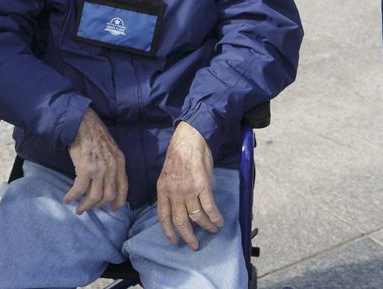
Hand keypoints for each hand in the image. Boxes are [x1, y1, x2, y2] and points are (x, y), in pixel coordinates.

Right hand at [64, 108, 127, 214]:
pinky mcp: (85, 168)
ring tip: (78, 209)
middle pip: (108, 196)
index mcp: (120, 161)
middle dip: (98, 205)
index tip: (113, 209)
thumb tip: (108, 181)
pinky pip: (80, 189)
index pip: (123, 187)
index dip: (119, 201)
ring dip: (86, 205)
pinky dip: (73, 196)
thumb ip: (112, 164)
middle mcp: (112, 167)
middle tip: (89, 208)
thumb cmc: (94, 134)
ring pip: (95, 196)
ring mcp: (99, 168)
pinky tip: (68, 199)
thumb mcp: (110, 149)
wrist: (82, 122)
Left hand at [157, 121, 221, 250]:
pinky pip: (210, 207)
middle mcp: (174, 192)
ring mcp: (188, 189)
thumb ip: (171, 191)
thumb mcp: (167, 174)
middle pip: (180, 221)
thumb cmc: (179, 154)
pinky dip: (215, 217)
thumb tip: (180, 207)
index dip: (169, 231)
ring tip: (212, 230)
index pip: (163, 216)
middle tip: (194, 245)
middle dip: (188, 236)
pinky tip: (219, 221)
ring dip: (206, 226)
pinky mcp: (203, 185)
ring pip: (197, 216)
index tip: (174, 241)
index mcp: (163, 189)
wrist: (190, 138)